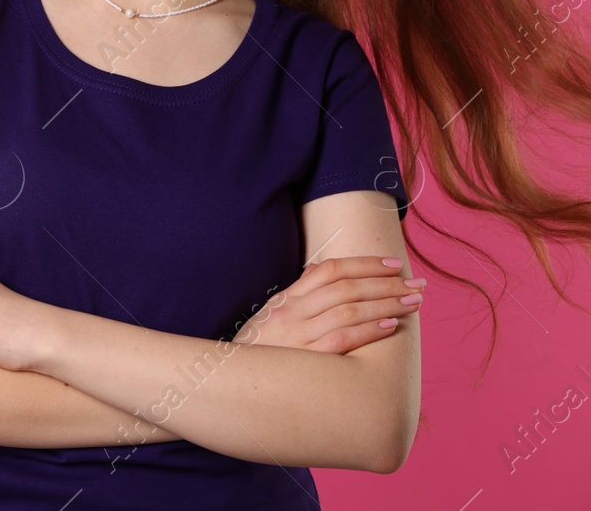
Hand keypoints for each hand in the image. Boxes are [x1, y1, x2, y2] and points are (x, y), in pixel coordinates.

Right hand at [235, 256, 425, 352]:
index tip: (393, 265)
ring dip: (386, 304)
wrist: (229, 382)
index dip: (364, 264)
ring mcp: (298, 336)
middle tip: (417, 284)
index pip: (330, 270)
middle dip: (386, 284)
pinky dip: (369, 331)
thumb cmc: (258, 351)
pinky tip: (391, 326)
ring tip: (413, 303)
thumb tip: (320, 268)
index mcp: (287, 299)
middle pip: (346, 288)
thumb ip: (298, 293)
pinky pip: (342, 340)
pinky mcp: (305, 361)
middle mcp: (292, 312)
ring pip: (349, 311)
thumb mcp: (271, 316)